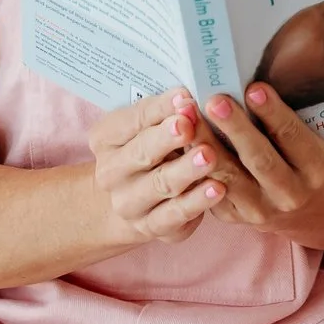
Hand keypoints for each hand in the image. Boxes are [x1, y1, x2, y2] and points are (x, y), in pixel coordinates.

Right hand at [86, 90, 228, 247]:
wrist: (134, 200)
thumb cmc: (149, 147)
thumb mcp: (148, 125)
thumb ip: (164, 111)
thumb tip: (188, 96)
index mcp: (105, 139)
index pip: (132, 120)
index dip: (160, 109)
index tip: (185, 98)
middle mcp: (111, 174)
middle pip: (141, 153)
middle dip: (166, 139)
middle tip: (189, 126)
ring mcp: (129, 204)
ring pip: (160, 186)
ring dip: (186, 170)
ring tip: (209, 156)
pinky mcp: (152, 227)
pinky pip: (175, 216)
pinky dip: (197, 203)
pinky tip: (217, 188)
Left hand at [197, 84, 323, 230]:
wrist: (296, 202)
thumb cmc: (296, 153)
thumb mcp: (306, 136)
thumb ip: (284, 116)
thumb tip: (249, 79)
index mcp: (316, 168)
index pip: (293, 137)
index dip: (274, 113)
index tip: (254, 88)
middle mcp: (292, 194)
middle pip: (261, 159)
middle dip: (236, 129)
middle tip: (216, 101)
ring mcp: (261, 210)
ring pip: (230, 177)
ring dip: (207, 145)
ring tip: (189, 117)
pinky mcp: (233, 217)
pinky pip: (210, 190)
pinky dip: (194, 165)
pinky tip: (182, 141)